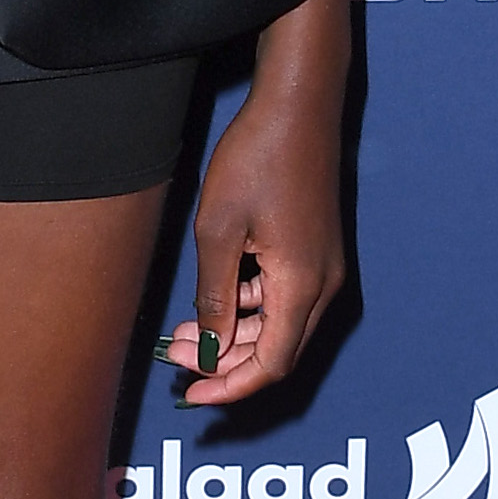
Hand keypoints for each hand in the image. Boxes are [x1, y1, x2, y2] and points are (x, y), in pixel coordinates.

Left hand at [164, 0, 357, 407]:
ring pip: (278, 325)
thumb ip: (214, 297)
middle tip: (175, 359)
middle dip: (225, 364)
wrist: (298, 101)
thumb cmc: (258, 158)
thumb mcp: (219, 232)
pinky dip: (246, 309)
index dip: (229, 387)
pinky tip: (211, 298)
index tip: (191, 397)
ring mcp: (322, 266)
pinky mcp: (313, 249)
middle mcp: (322, 283)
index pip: (270, 365)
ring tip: (181, 331)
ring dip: (233, 336)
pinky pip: (282, 298)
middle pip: (277, 351)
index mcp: (302, 285)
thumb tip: (205, 349)